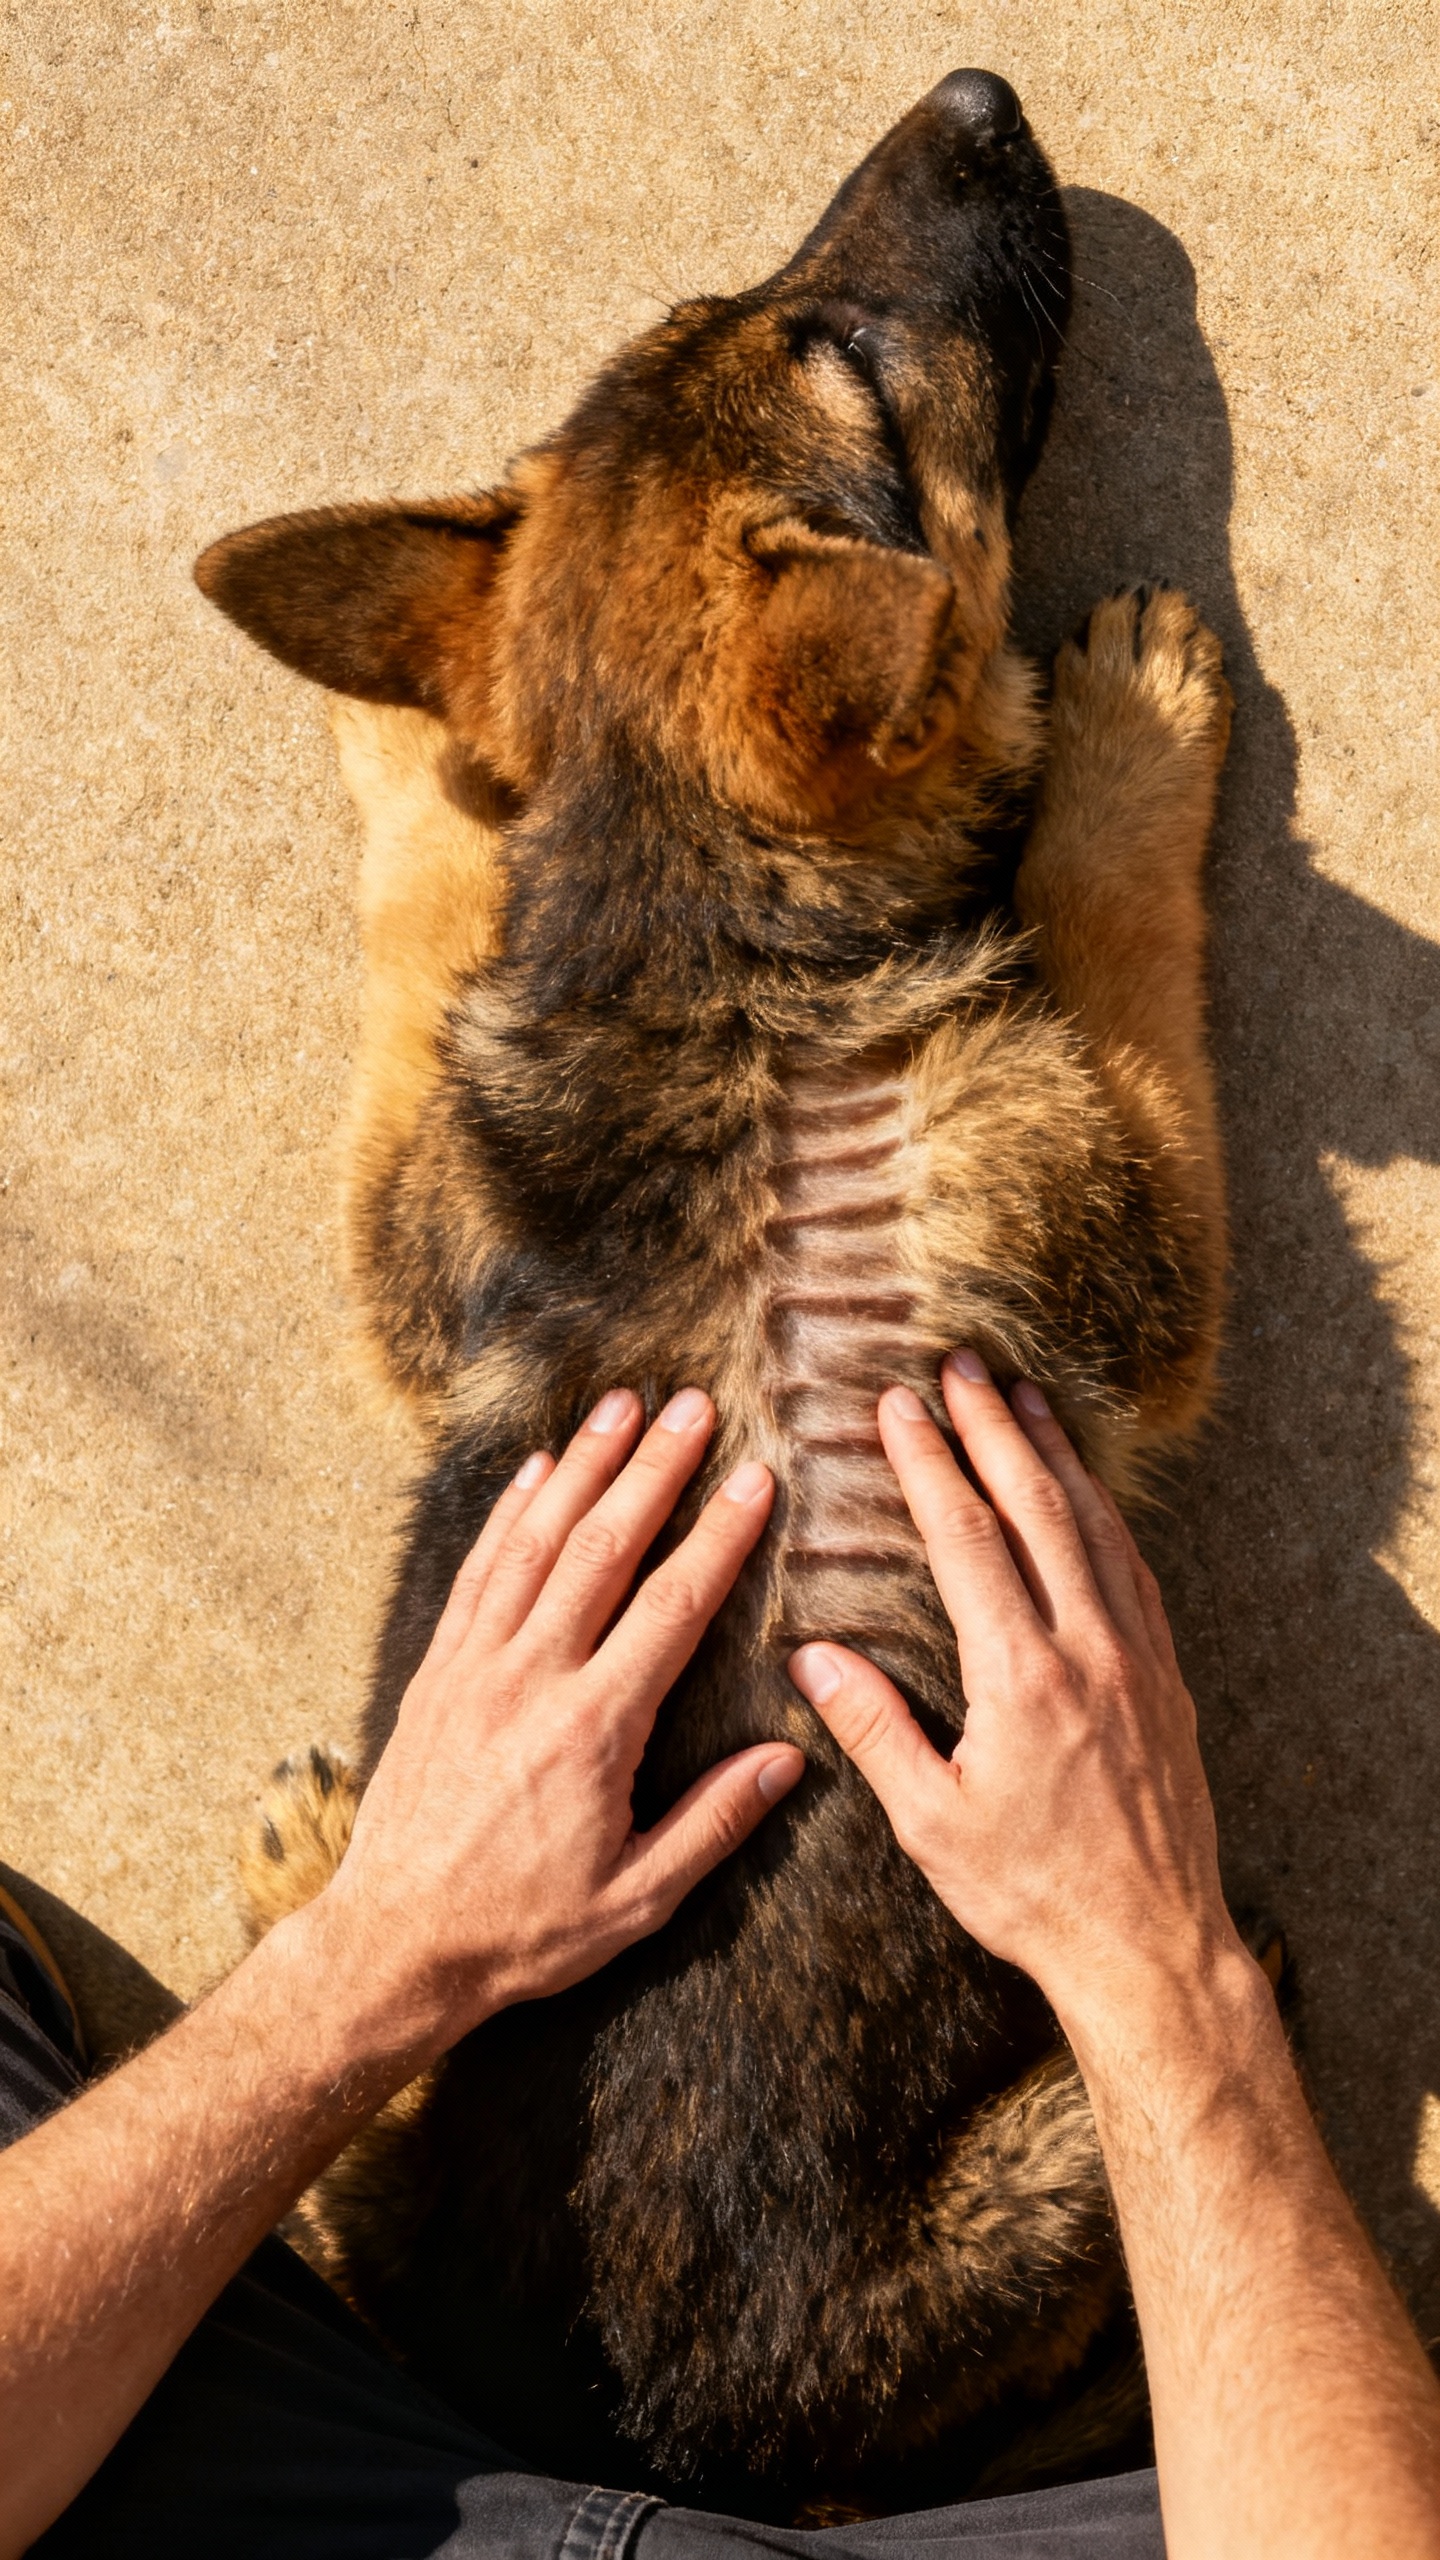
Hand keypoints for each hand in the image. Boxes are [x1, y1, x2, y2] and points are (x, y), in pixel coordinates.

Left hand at [314, 1387, 803, 2055]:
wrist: (395, 1942)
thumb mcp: (636, 1899)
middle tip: (696, 1407)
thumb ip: (714, 1824)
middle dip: (654, 1469)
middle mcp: (531, 1678)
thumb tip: (789, 1759)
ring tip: (622, 1405)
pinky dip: (509, 1514)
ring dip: (583, 1466)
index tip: (755, 1480)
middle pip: (603, 1547)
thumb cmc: (522, 1931)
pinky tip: (536, 1471)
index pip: (671, 1607)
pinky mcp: (436, 1671)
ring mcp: (475, 1667)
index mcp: (593, 1728)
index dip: (719, 1537)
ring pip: (537, 1541)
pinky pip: (478, 1572)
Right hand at [788, 1354, 1244, 2031]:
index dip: (928, 1461)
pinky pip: (1134, 1569)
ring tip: (1024, 1396)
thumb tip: (812, 1658)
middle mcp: (1088, 1649)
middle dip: (993, 1427)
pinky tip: (1086, 1493)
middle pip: (1037, 1507)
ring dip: (1056, 1454)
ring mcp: (1137, 1658)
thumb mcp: (930, 1822)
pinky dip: (1103, 1513)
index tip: (899, 1404)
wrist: (1150, 1945)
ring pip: (1097, 1526)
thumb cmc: (1031, 1894)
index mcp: (1021, 1677)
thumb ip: (873, 1731)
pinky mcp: (1165, 1677)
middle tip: (962, 1364)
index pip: (965, 1537)